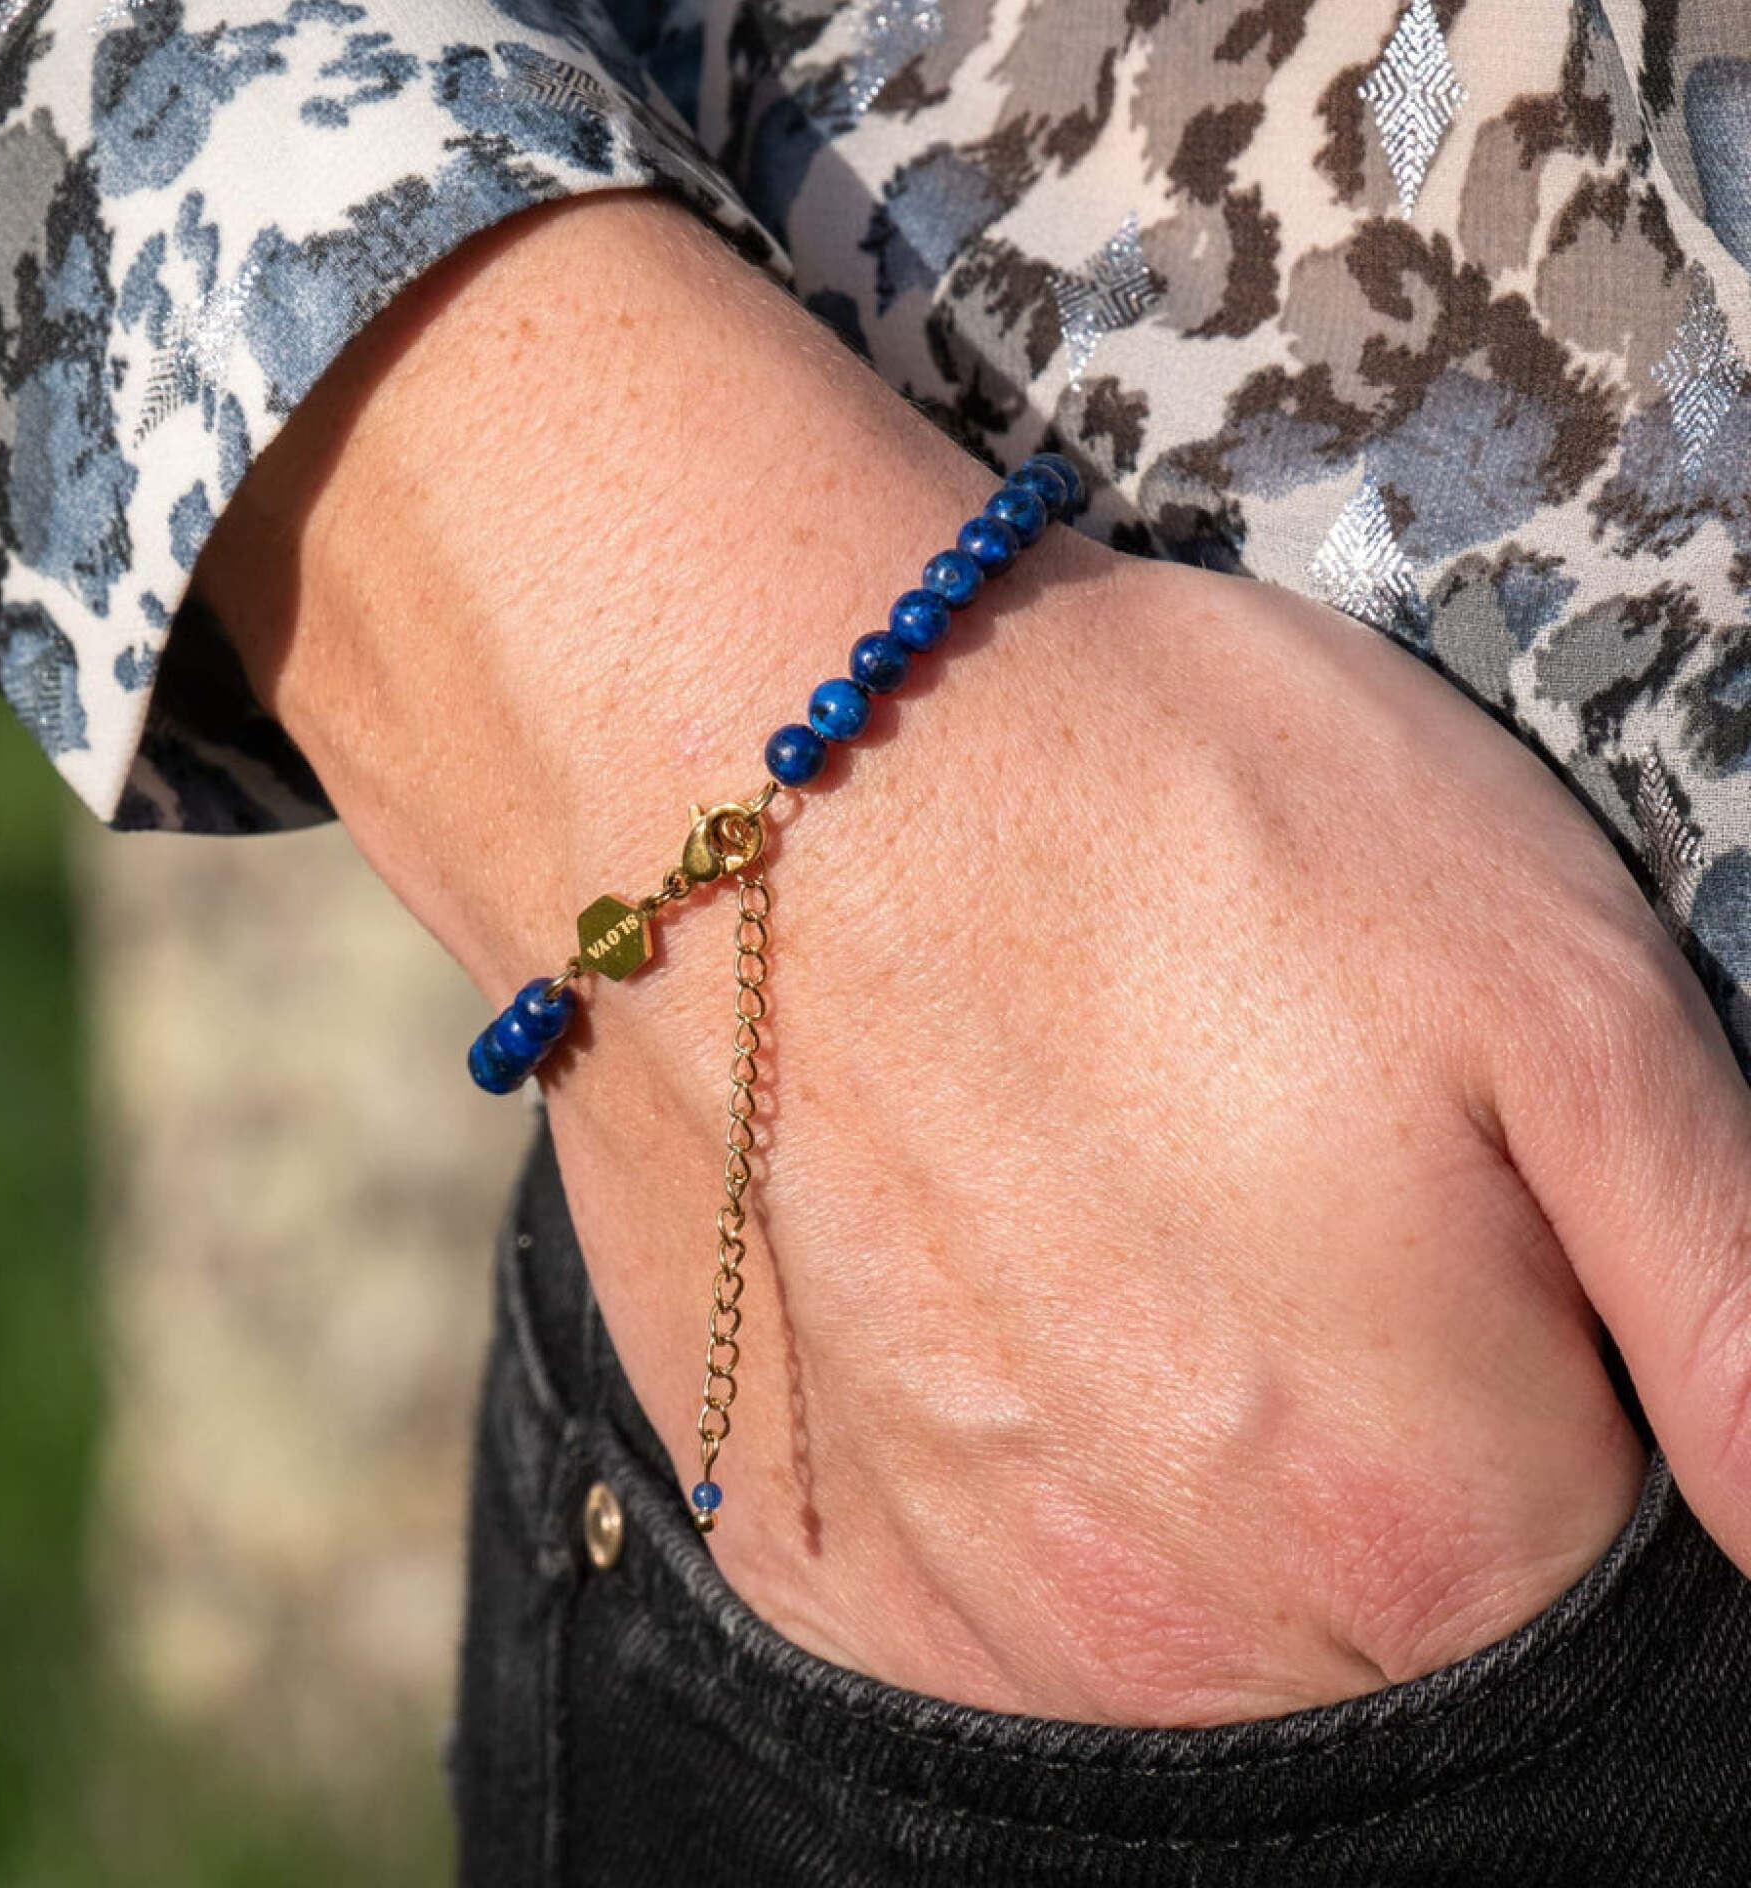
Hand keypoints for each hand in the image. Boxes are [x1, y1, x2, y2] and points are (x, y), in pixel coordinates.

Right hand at [196, 192, 1750, 1723]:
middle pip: (1386, 1645)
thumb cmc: (1160, 816)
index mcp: (1425, 1519)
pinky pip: (977, 1618)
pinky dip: (1023, 1508)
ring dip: (1197, 1486)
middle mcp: (1187, 1624)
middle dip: (1386, 1459)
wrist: (755, 761)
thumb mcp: (1555, 990)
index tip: (1473, 1263)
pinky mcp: (807, 1536)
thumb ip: (1750, 1323)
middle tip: (1281, 1209)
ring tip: (1131, 1230)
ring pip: (1179, 1644)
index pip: (1609, 1609)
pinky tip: (994, 1314)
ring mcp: (970, 1597)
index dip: (1575, 1428)